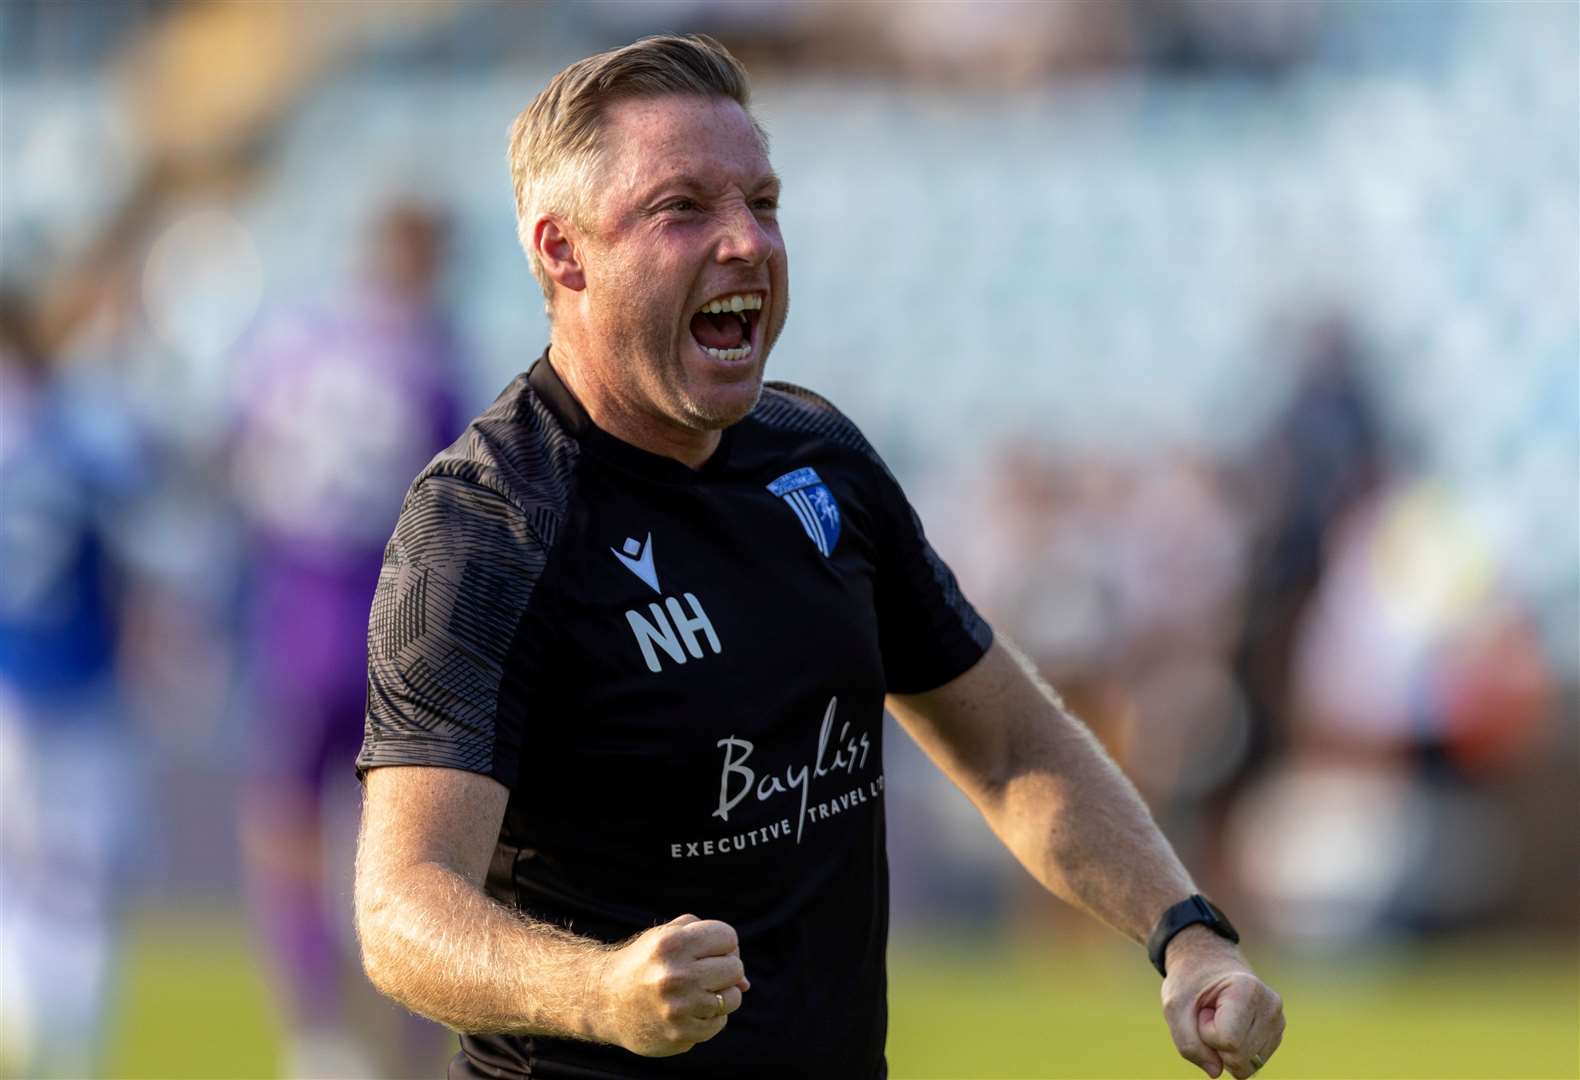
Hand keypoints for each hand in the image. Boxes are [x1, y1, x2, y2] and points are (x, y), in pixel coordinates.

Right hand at [593, 913, 749, 1056]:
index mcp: (671, 944)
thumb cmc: (644, 963)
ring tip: (698, 992)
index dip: (723, 943)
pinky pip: (718, 1024)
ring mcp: (678, 1008)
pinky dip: (710, 1017)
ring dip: (721, 995)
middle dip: (725, 968)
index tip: (710, 950)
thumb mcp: (668, 937)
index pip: (727, 937)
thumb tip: (746, 983)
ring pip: (733, 998)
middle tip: (704, 972)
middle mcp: (675, 975)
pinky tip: (690, 1011)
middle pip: (735, 967)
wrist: (603, 1000)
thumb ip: (709, 942)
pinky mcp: (679, 1034)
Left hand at [1160, 927, 1284, 1078]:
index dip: (1206, 1032)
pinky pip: (1252, 1063)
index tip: (1202, 1009)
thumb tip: (1216, 1072)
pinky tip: (1231, 1027)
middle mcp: (1271, 1006)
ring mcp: (1278, 1021)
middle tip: (1209, 1014)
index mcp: (1248, 990)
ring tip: (1220, 1018)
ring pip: (1248, 1065)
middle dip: (1215, 1043)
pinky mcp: (1277, 1033)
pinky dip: (1236, 1052)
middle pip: (1240, 1057)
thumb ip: (1188, 1043)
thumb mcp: (1174, 1007)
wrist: (1207, 963)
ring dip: (1226, 1049)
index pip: (1228, 1041)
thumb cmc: (1189, 983)